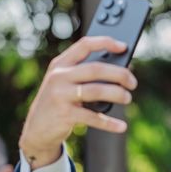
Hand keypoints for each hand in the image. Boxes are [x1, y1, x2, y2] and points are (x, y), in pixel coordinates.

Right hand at [19, 36, 137, 168]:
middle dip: (119, 74)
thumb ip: (87, 76)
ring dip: (117, 94)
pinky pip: (93, 117)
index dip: (105, 42)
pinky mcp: (64, 114)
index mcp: (60, 64)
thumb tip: (124, 71)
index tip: (123, 47)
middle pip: (96, 69)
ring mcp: (60, 94)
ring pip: (96, 90)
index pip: (84, 45)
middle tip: (133, 82)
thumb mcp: (66, 84)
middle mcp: (59, 76)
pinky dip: (109, 123)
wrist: (37, 129)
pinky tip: (122, 126)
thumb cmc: (60, 103)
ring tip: (128, 98)